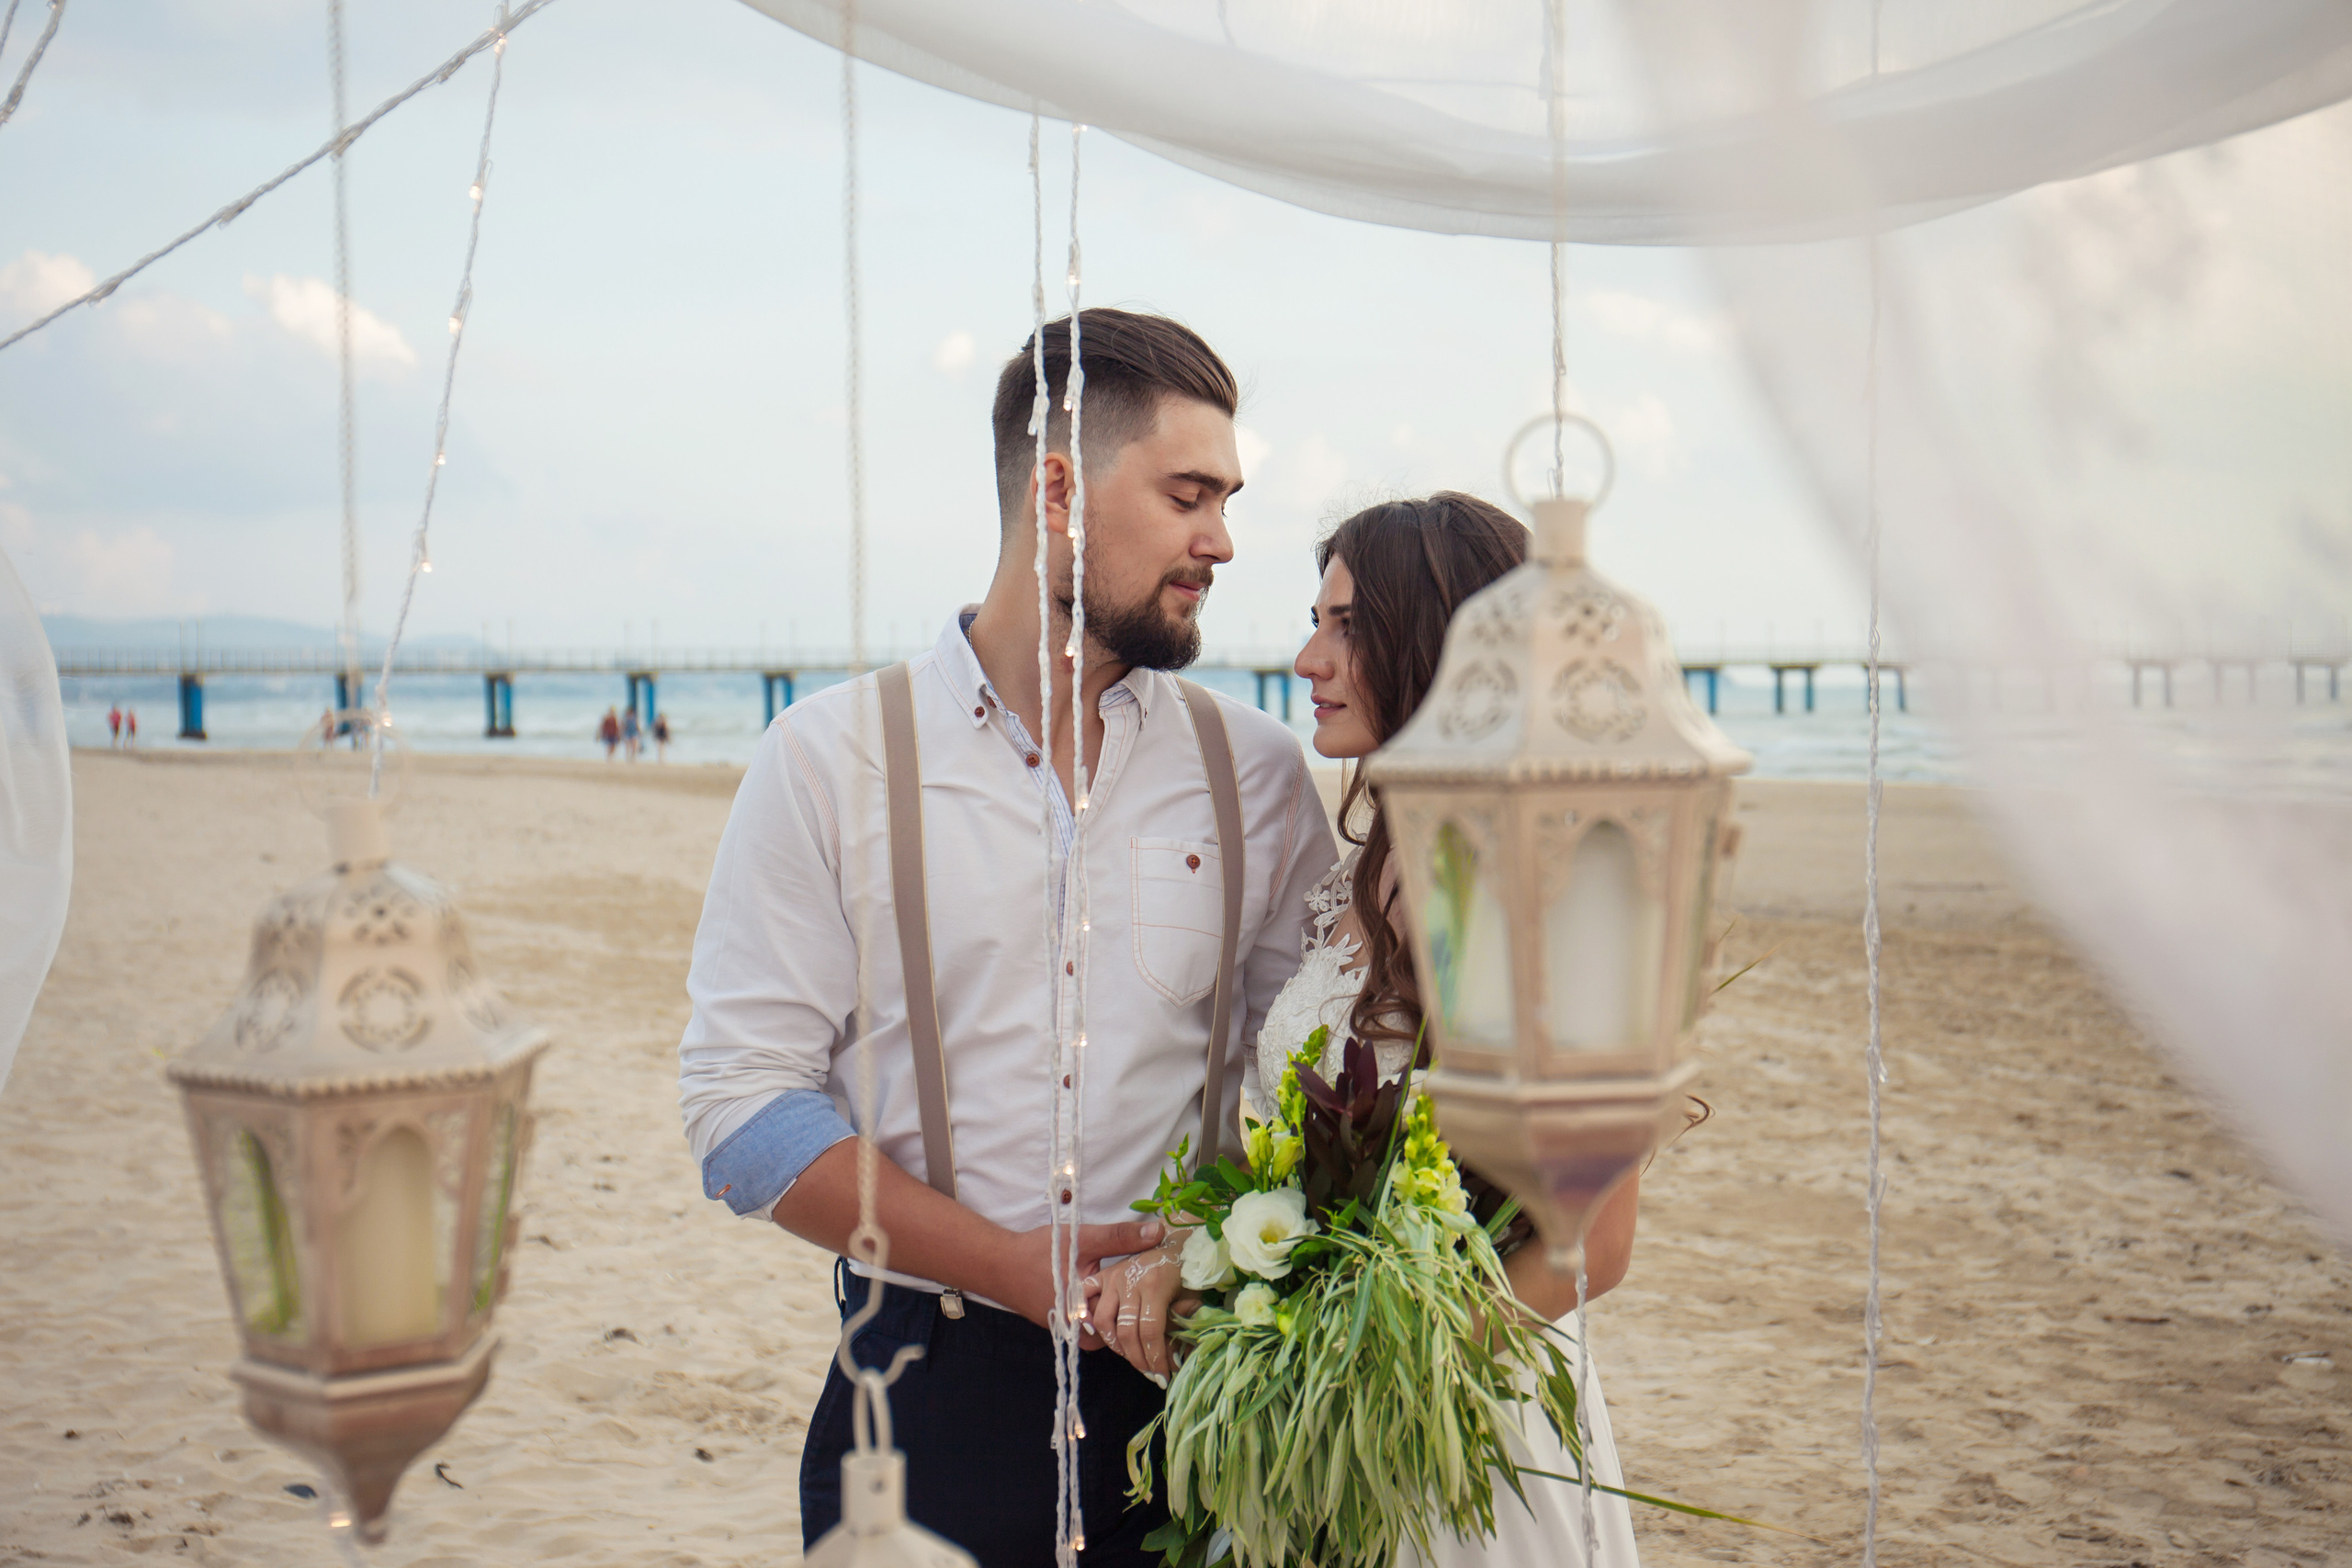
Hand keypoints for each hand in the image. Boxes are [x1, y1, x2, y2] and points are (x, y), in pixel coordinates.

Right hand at [986, 1218, 1165, 1333]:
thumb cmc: (1040, 1253)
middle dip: (1138, 1312)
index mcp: (1088, 1314)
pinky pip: (1093, 1327)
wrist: (999, 1265)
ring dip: (1122, 1314)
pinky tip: (1115, 1294)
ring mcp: (1072, 1333)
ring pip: (1108, 1331)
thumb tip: (1159, 1231)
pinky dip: (1105, 1312)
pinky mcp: (1066, 1328)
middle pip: (1121, 1330)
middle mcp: (1080, 1332)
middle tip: (1160, 1294)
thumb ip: (1121, 1237)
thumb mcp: (1082, 1240)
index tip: (1169, 1293)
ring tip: (1140, 1294)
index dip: (1151, 1307)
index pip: (1131, 1321)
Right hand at [1084, 1237, 1197, 1382]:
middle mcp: (1130, 1282)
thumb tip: (1181, 1350)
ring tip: (1131, 1357)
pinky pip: (1086, 1296)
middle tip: (1150, 1375)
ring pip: (1104, 1320)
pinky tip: (1096, 1332)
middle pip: (1127, 1332)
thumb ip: (1186, 1315)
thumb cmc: (1188, 1264)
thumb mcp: (1194, 1288)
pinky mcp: (1103, 1274)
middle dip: (1139, 1360)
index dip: (1156, 1358)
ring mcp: (1113, 1277)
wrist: (1176, 1236)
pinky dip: (1086, 1315)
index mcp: (1155, 1285)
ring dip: (1116, 1345)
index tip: (1163, 1377)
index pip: (1151, 1332)